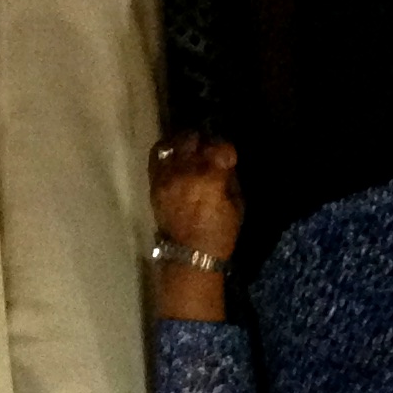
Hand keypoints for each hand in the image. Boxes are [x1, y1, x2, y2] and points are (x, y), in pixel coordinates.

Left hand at [150, 133, 241, 319]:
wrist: (188, 254)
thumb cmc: (219, 233)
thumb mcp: (238, 205)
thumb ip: (230, 177)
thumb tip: (224, 160)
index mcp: (210, 177)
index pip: (220, 145)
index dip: (227, 150)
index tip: (229, 158)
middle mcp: (186, 170)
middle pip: (194, 137)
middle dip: (204, 141)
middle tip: (209, 150)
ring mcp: (167, 174)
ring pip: (174, 141)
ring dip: (186, 142)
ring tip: (192, 149)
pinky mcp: (154, 180)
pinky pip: (158, 154)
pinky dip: (168, 150)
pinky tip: (176, 155)